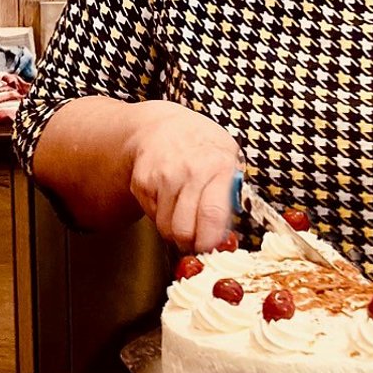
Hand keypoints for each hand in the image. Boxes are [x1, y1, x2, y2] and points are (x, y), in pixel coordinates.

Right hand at [123, 100, 242, 252]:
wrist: (161, 125)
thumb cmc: (200, 144)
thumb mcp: (227, 156)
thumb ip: (231, 191)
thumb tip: (229, 232)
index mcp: (217, 165)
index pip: (212, 214)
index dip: (210, 240)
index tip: (211, 247)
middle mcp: (188, 171)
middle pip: (184, 229)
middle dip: (190, 243)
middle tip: (195, 240)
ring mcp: (162, 177)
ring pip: (166, 227)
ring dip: (174, 231)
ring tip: (182, 217)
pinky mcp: (142, 182)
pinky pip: (152, 216)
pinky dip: (160, 216)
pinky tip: (168, 201)